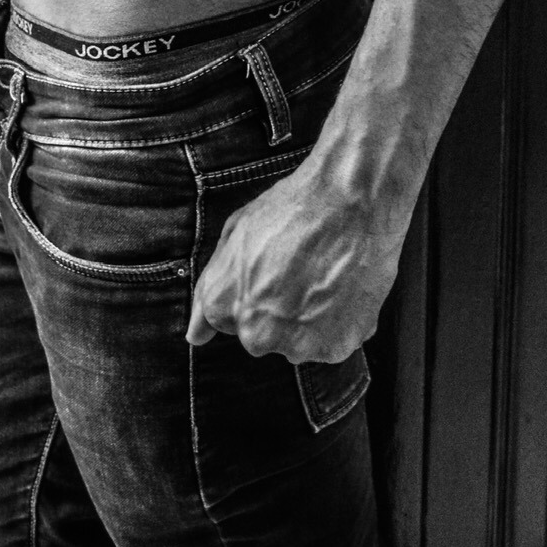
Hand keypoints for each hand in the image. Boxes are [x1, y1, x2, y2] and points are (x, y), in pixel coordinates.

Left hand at [185, 158, 404, 365]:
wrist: (350, 199)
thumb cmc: (292, 208)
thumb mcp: (234, 234)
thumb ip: (209, 290)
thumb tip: (196, 336)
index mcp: (223, 307)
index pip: (229, 320)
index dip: (253, 291)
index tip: (271, 269)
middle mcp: (255, 336)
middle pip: (265, 335)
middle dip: (279, 311)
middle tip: (301, 271)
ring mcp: (297, 346)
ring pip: (300, 342)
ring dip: (311, 320)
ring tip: (325, 276)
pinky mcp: (336, 347)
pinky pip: (333, 343)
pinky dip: (340, 324)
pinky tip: (344, 287)